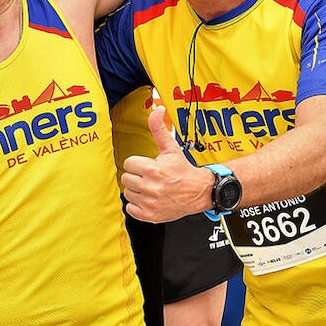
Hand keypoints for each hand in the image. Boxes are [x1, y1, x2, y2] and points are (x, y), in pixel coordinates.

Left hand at [121, 105, 211, 222]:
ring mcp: (150, 203)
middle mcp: (151, 187)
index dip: (137, 164)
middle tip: (149, 177)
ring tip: (151, 187)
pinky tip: (149, 199)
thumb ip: (159, 128)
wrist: (199, 192)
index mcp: (153, 169)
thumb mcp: (171, 148)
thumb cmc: (183, 170)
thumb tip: (156, 109)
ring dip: (137, 190)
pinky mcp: (151, 216)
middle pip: (126, 179)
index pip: (128, 164)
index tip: (147, 166)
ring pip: (128, 193)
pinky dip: (137, 205)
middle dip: (136, 176)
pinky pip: (130, 208)